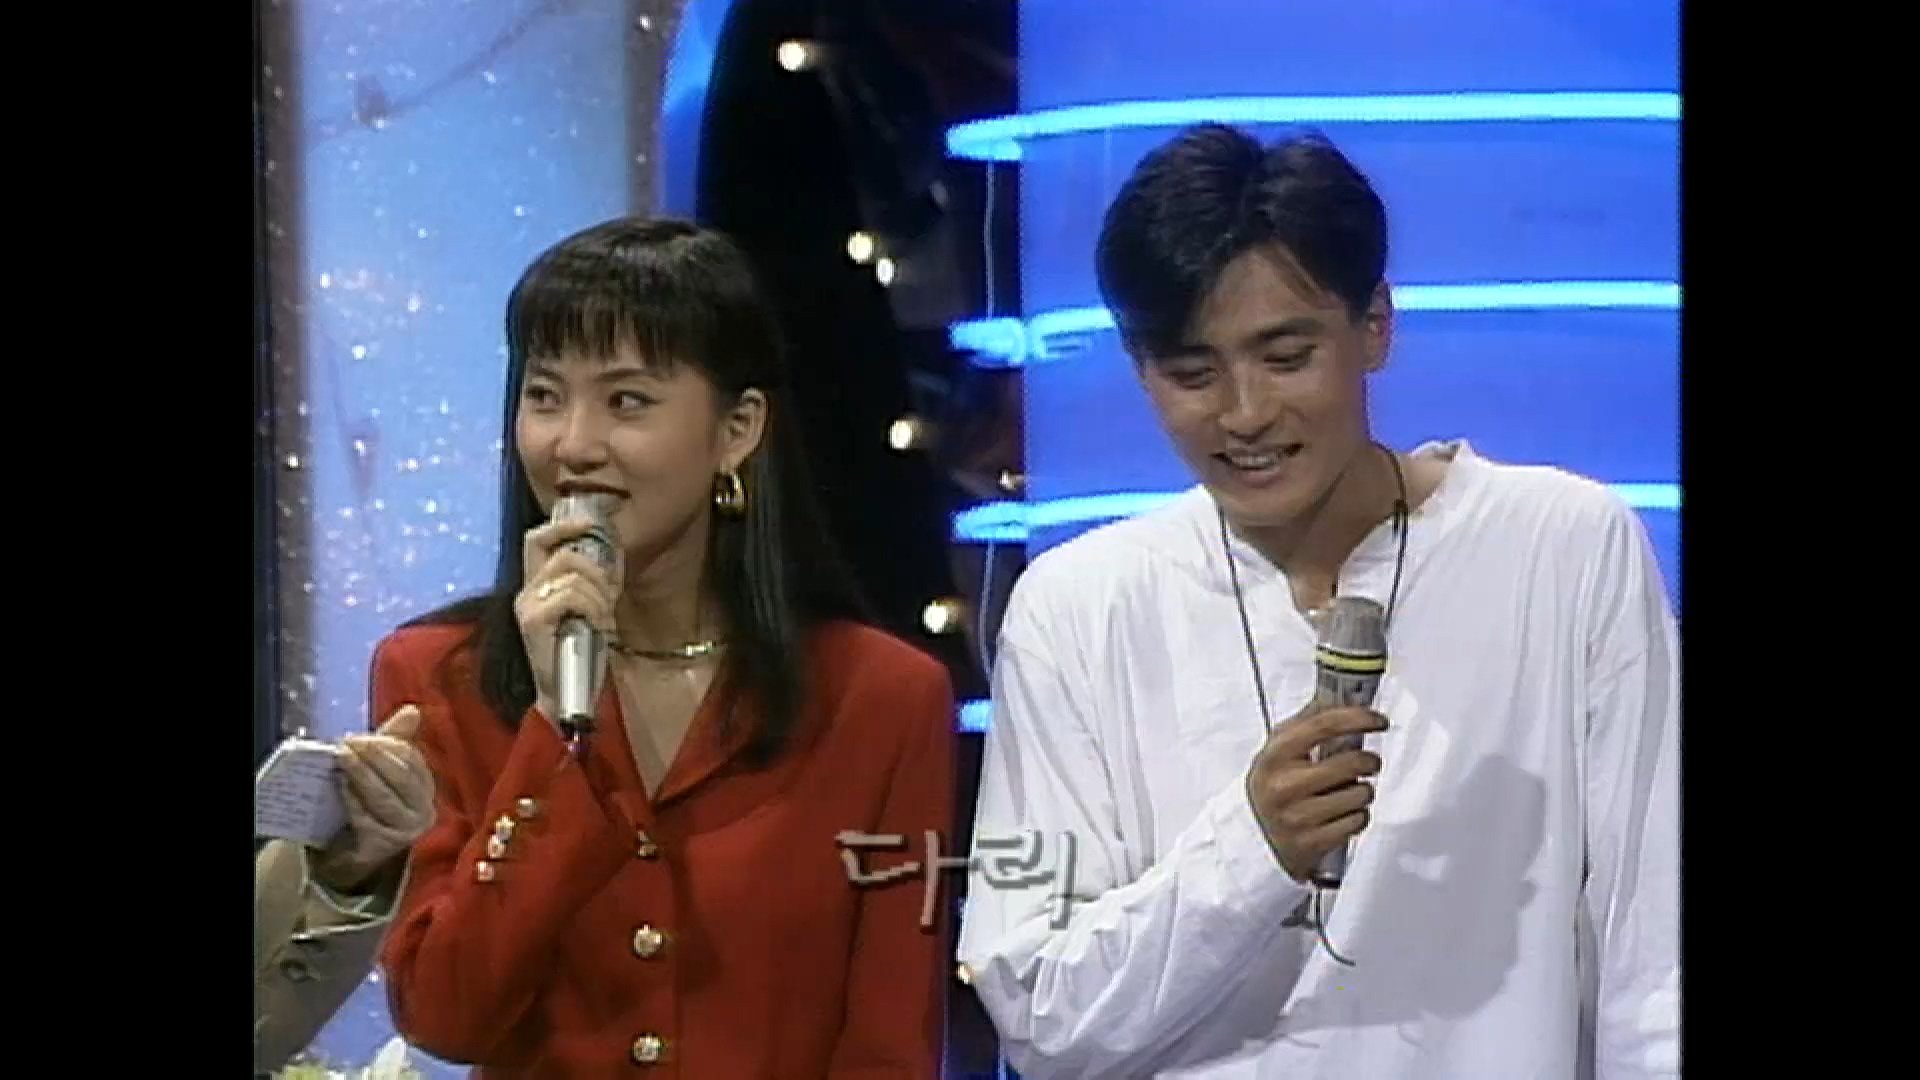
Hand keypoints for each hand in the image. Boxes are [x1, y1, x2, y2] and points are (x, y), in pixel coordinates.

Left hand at [310, 704, 436, 894]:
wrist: (352, 851)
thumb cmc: (369, 804)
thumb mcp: (381, 769)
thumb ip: (395, 740)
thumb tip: (413, 710)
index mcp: (426, 788)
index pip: (412, 760)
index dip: (386, 745)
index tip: (359, 737)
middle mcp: (424, 810)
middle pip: (400, 778)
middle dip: (373, 757)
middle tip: (347, 743)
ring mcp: (407, 830)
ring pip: (384, 798)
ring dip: (361, 776)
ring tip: (341, 759)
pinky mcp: (386, 846)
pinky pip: (368, 819)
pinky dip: (353, 801)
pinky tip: (341, 788)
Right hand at [514, 518, 621, 723]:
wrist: (565, 694)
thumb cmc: (580, 653)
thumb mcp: (591, 607)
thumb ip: (596, 580)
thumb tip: (614, 548)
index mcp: (535, 585)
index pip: (538, 539)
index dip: (564, 526)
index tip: (591, 524)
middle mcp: (525, 591)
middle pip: (559, 551)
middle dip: (595, 566)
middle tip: (609, 592)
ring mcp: (526, 605)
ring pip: (573, 573)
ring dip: (600, 595)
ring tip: (604, 619)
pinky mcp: (532, 620)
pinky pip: (570, 595)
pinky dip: (592, 607)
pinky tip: (597, 625)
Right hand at [1244, 704, 1387, 882]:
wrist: (1254, 837)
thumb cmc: (1273, 787)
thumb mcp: (1279, 750)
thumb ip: (1309, 723)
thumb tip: (1341, 695)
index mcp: (1276, 755)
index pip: (1325, 725)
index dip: (1359, 718)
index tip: (1378, 720)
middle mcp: (1284, 784)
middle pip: (1351, 762)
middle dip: (1369, 762)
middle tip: (1368, 763)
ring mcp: (1298, 816)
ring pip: (1360, 794)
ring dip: (1362, 792)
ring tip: (1347, 792)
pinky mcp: (1312, 842)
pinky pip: (1358, 821)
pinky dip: (1357, 816)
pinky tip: (1342, 813)